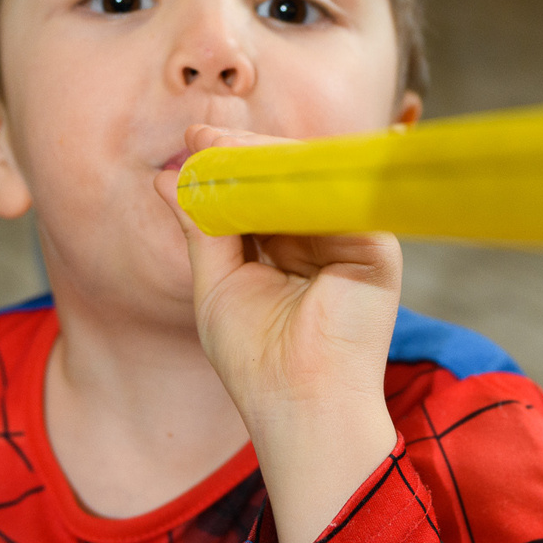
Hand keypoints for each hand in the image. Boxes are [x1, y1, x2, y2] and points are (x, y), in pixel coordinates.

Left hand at [160, 124, 401, 542]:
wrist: (297, 407)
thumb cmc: (256, 361)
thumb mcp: (215, 282)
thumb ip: (201, 227)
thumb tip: (166, 177)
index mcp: (293, 249)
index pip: (262, 191)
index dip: (227, 164)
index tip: (190, 140)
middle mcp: (326, 238)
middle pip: (286, 177)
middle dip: (240, 151)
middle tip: (198, 134)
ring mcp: (353, 239)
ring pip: (308, 177)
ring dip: (260, 157)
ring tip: (215, 145)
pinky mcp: (377, 245)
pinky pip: (334, 193)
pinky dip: (293, 177)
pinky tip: (253, 166)